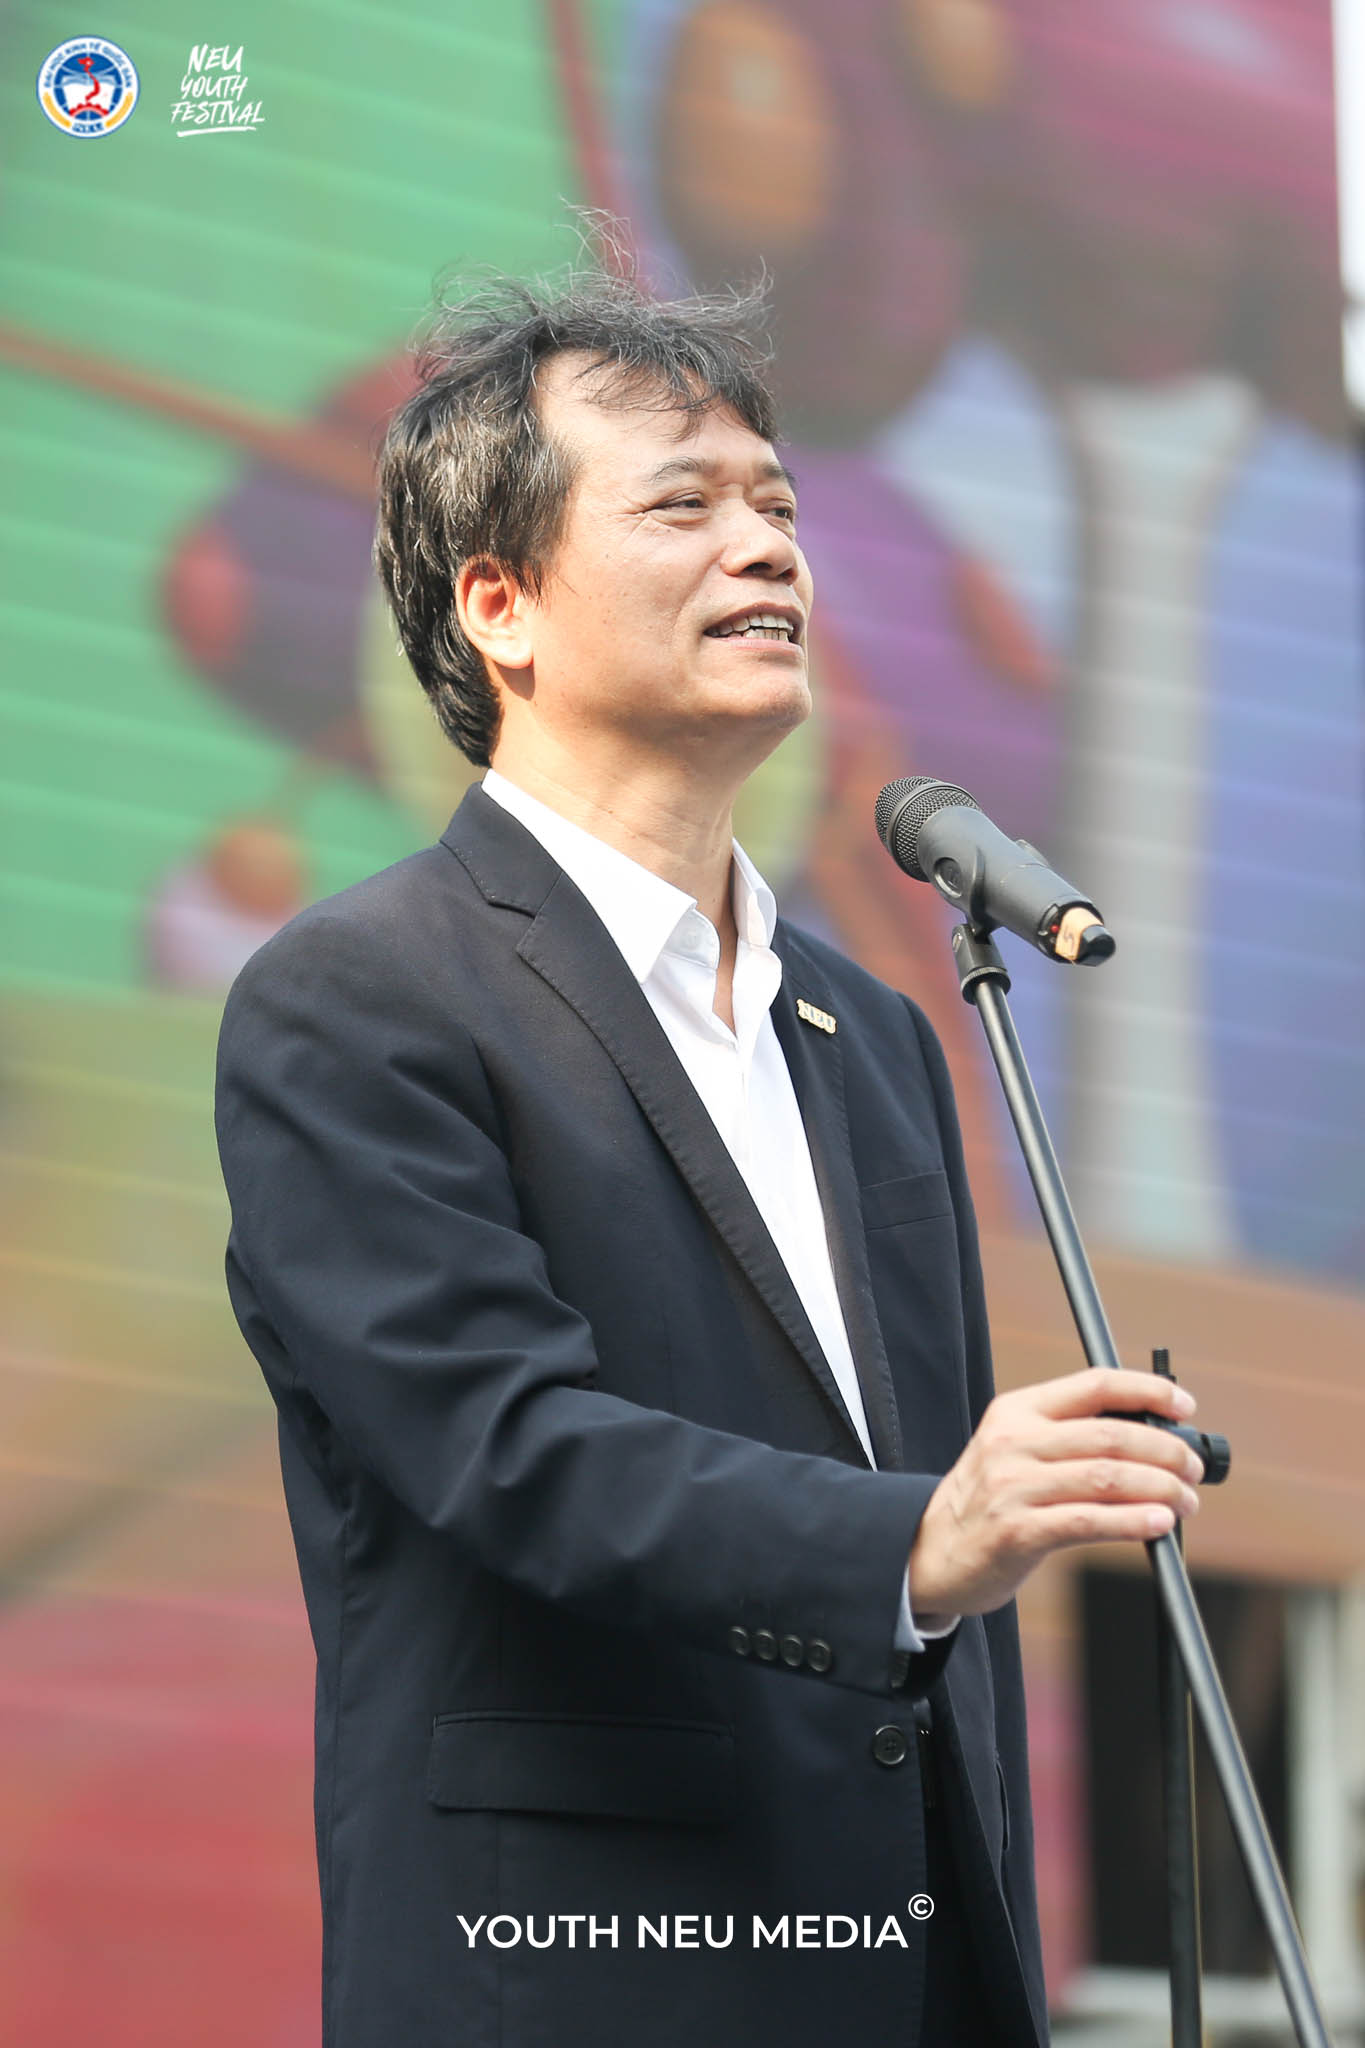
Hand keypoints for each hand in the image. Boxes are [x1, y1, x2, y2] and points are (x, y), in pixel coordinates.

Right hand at [907, 1367, 1202, 1621]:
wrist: (930, 1551)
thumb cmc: (991, 1500)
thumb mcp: (1016, 1450)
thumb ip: (1071, 1438)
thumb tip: (1156, 1440)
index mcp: (1017, 1410)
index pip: (1094, 1385)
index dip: (1148, 1390)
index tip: (1184, 1405)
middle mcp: (1013, 1441)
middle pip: (1110, 1435)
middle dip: (1166, 1451)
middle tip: (1192, 1470)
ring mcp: (1012, 1486)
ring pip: (1107, 1477)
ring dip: (1160, 1489)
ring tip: (1185, 1502)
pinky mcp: (1016, 1531)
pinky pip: (1088, 1521)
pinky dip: (1133, 1521)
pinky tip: (1158, 1524)